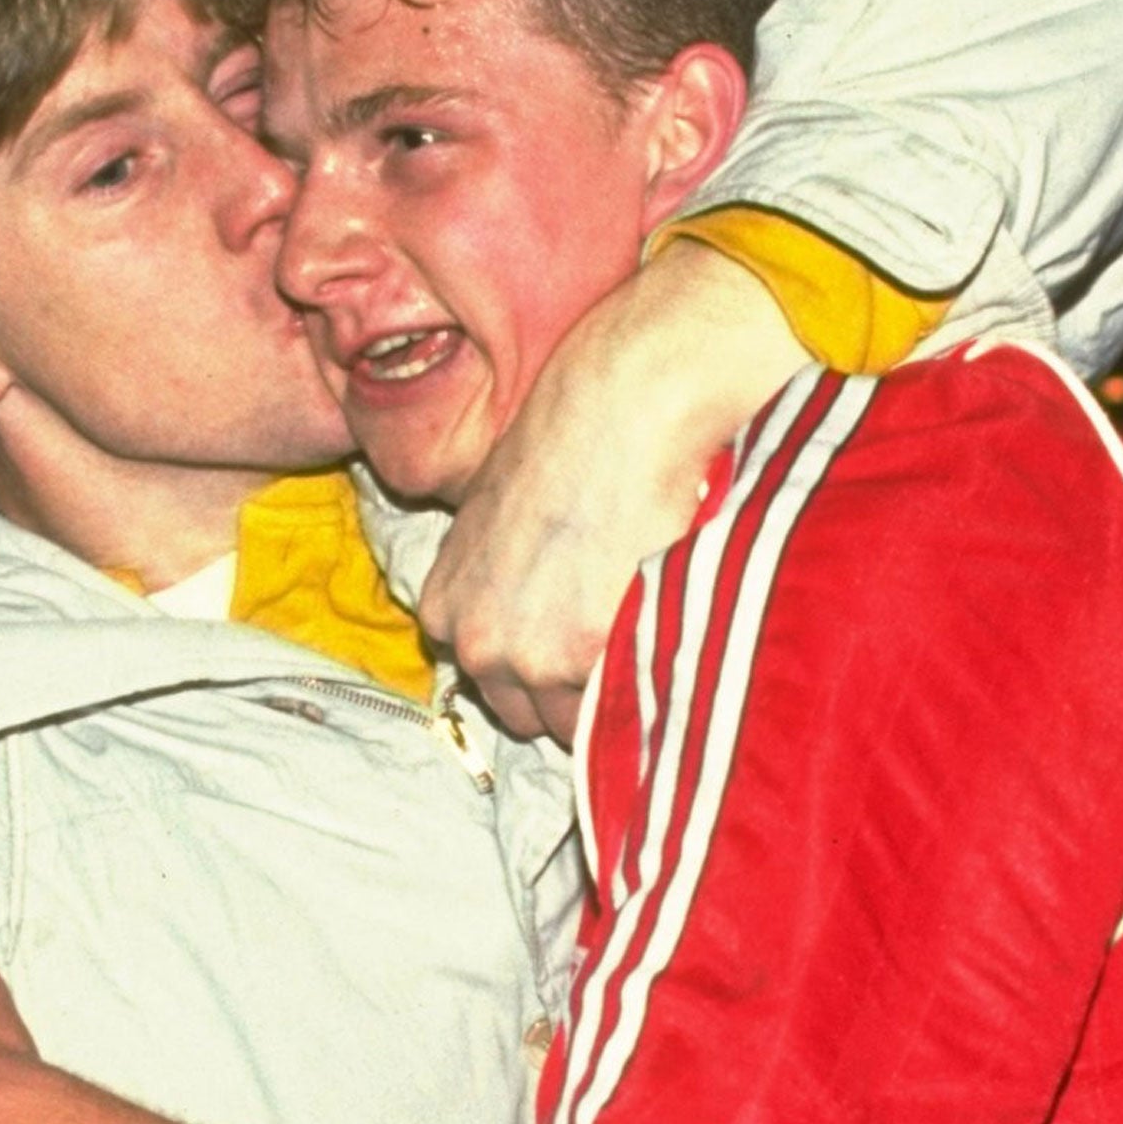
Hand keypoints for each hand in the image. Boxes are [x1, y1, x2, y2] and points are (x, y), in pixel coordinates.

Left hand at [420, 243, 807, 742]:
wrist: (623, 404)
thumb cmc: (568, 440)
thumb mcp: (495, 512)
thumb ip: (500, 577)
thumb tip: (533, 606)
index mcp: (447, 608)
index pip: (493, 681)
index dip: (544, 667)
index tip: (582, 648)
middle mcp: (476, 642)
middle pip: (531, 711)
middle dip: (574, 689)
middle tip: (622, 643)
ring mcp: (531, 657)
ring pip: (582, 719)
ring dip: (617, 690)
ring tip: (655, 633)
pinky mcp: (594, 655)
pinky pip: (629, 703)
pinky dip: (654, 679)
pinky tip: (674, 627)